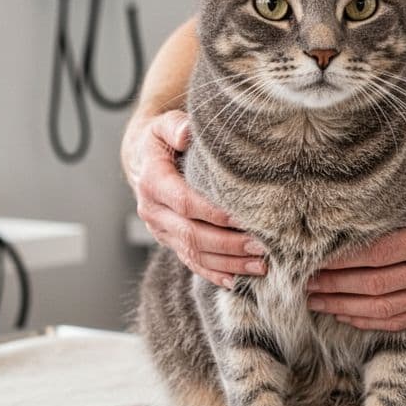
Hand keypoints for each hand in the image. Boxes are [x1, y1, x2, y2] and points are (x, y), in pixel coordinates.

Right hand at [126, 110, 264, 288]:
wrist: (144, 160)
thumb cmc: (164, 141)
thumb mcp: (165, 125)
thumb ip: (175, 126)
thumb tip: (187, 134)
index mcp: (152, 182)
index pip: (184, 202)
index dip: (212, 213)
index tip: (241, 218)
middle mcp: (153, 211)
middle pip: (191, 234)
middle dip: (228, 244)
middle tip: (261, 247)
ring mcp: (160, 231)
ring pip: (193, 254)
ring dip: (228, 263)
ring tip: (260, 265)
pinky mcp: (169, 242)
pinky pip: (191, 263)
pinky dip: (214, 273)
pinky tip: (237, 281)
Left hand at [306, 167, 405, 330]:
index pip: (381, 254)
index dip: (346, 259)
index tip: (318, 257)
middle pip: (376, 285)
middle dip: (336, 285)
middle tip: (304, 281)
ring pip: (382, 309)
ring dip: (344, 307)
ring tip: (314, 300)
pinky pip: (397, 322)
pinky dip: (367, 322)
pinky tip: (343, 314)